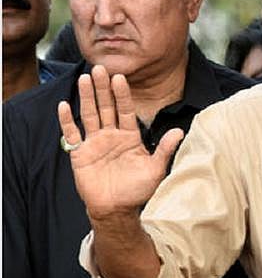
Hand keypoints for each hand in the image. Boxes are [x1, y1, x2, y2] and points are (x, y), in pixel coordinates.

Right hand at [58, 65, 183, 220]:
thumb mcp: (155, 168)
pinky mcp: (80, 153)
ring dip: (87, 97)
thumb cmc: (137, 190)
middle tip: (100, 68)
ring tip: (84, 78)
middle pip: (106, 107)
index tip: (120, 78)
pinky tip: (64, 105)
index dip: (123, 94)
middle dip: (103, 88)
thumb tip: (179, 131)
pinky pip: (72, 134)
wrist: (117, 209)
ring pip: (90, 114)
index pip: (126, 110)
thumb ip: (165, 149)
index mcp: (130, 136)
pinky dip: (68, 121)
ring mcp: (95, 143)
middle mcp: (112, 135)